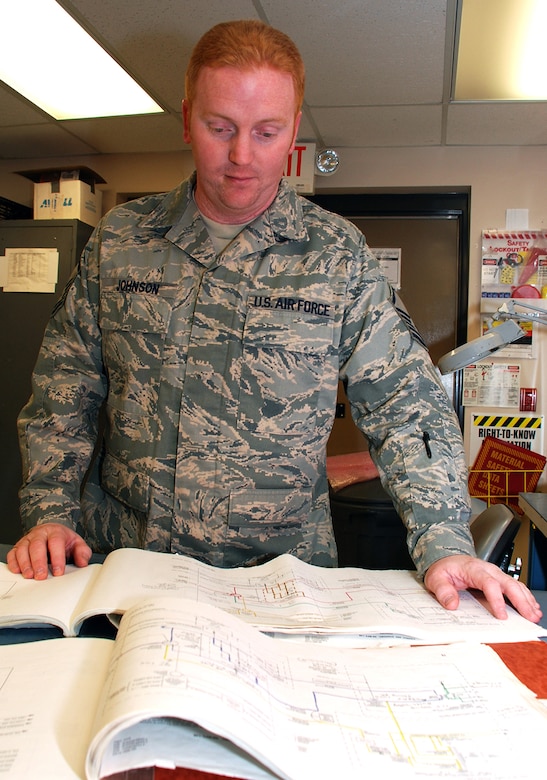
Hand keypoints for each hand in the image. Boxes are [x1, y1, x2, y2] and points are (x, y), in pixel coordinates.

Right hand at [7, 523, 91, 579]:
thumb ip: (83, 553)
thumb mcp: (77, 544)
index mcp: (56, 532)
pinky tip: (18, 571)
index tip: (58, 572)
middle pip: (37, 545)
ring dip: (25, 563)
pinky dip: (14, 562)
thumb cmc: (64, 540)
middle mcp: (40, 534)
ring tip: (29, 575)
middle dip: (39, 562)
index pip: (56, 542)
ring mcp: (28, 540)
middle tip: (41, 576)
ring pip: (23, 549)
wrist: (52, 531)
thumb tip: (83, 563)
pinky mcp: (18, 546)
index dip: (57, 558)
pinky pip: (13, 553)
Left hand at [424, 554, 542, 622]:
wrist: (447, 559)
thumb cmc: (444, 569)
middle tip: (529, 616)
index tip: (501, 615)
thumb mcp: (436, 578)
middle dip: (521, 600)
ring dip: (526, 599)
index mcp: (473, 569)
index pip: (489, 583)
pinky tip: (532, 606)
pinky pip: (515, 586)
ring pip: (515, 584)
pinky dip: (525, 596)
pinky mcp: (499, 579)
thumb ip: (442, 590)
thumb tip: (452, 604)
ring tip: (534, 614)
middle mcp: (488, 570)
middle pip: (508, 583)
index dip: (496, 600)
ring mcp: (495, 574)